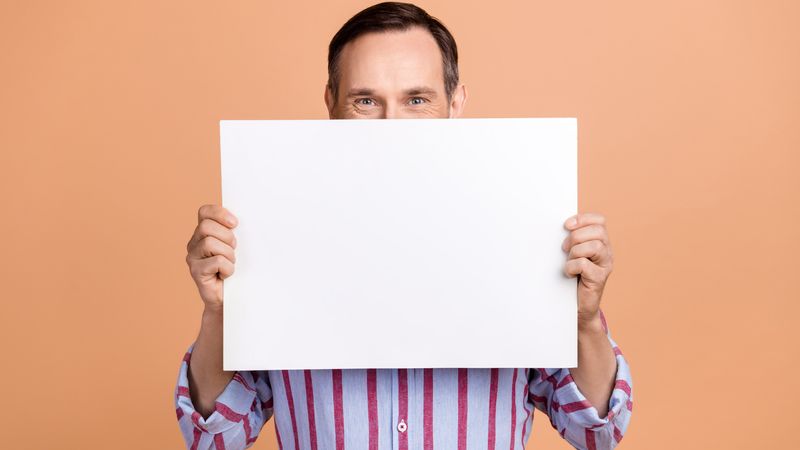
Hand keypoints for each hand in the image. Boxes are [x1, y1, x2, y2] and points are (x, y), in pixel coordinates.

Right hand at [185, 204, 237, 309]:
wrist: (229, 299)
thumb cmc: (235, 270)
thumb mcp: (235, 247)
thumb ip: (233, 232)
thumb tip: (241, 221)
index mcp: (203, 233)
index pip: (204, 211)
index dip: (219, 213)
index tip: (235, 223)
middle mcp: (194, 243)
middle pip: (206, 226)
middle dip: (227, 237)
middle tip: (234, 249)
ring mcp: (193, 257)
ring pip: (210, 243)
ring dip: (228, 254)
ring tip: (230, 264)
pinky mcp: (196, 272)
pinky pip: (216, 261)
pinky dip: (228, 268)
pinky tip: (226, 275)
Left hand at [561, 212, 613, 326]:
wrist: (577, 306)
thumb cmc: (572, 277)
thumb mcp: (572, 254)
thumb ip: (573, 240)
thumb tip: (562, 226)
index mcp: (601, 242)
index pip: (599, 221)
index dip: (583, 219)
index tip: (566, 226)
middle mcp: (607, 252)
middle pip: (598, 231)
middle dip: (576, 236)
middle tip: (564, 248)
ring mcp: (605, 266)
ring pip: (594, 246)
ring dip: (575, 252)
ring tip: (568, 261)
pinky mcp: (599, 279)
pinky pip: (584, 264)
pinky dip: (572, 267)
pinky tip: (569, 274)